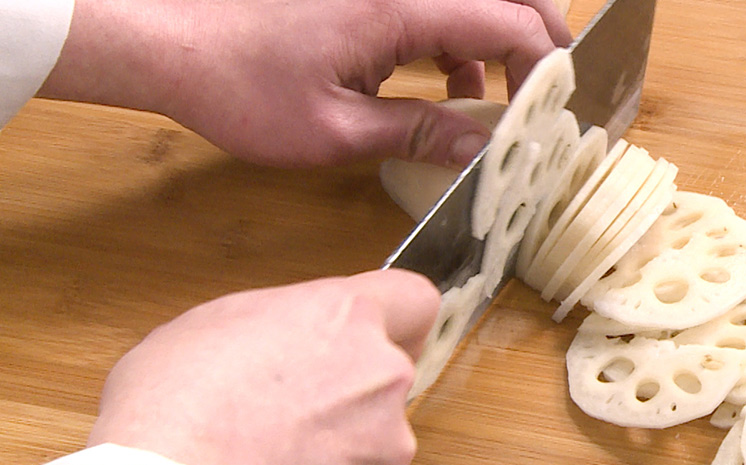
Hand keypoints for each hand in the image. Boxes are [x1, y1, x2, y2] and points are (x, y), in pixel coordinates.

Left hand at [39, 0, 571, 167]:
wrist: (170, 42)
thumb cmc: (240, 86)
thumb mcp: (336, 130)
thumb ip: (419, 133)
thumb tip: (486, 151)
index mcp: (398, 8)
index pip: (506, 20)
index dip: (546, 65)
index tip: (558, 110)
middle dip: (539, 36)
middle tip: (554, 90)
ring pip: (473, 0)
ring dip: (501, 42)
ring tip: (504, 104)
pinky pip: (438, 10)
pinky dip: (461, 44)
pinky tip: (454, 94)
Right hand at [88, 270, 437, 464]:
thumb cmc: (172, 398)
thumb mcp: (224, 319)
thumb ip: (290, 319)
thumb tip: (301, 333)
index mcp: (347, 312)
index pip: (416, 299)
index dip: (396, 321)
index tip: (378, 335)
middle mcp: (382, 368)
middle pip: (393, 369)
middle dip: (354, 384)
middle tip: (294, 403)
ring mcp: (386, 433)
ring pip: (381, 428)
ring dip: (346, 435)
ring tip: (276, 446)